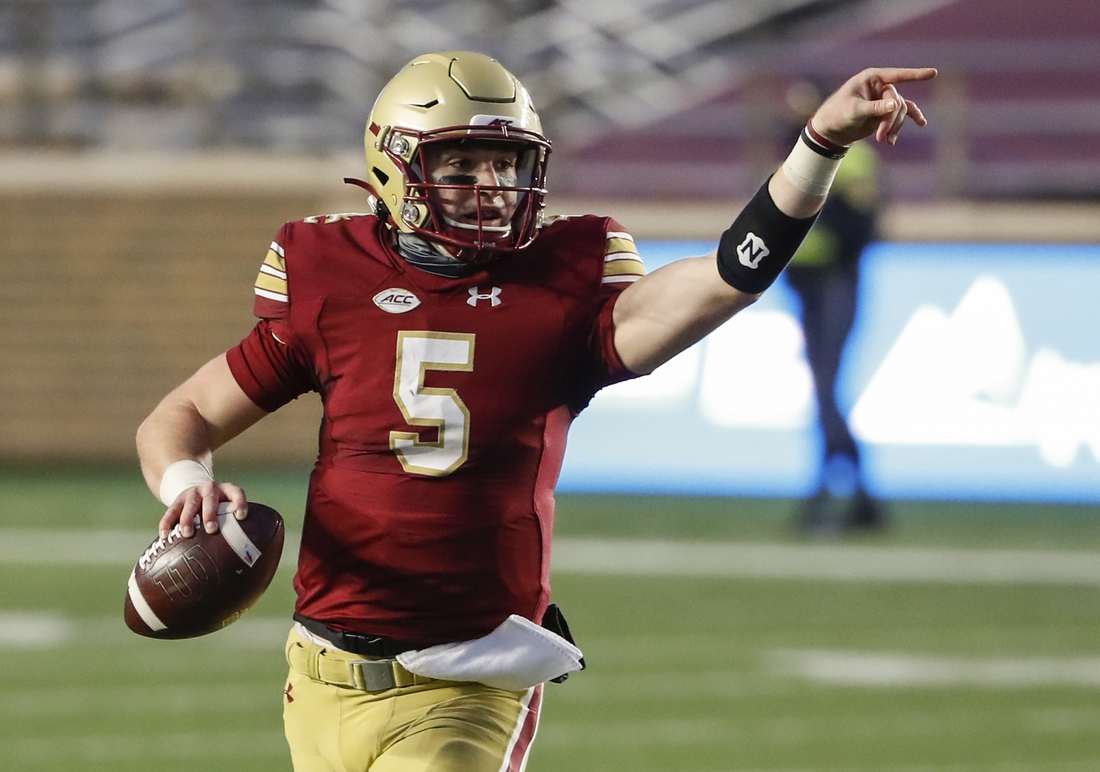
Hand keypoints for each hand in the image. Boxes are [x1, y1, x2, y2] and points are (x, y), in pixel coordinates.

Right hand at [158, 480, 247, 538]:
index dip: (239, 503)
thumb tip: (250, 557)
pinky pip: (170, 512)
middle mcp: (209, 489)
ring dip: (187, 519)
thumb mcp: (228, 507)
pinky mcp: (177, 500)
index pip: (237, 493)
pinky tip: (165, 536)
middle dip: (210, 514)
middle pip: (210, 499)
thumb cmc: (219, 508)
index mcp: (227, 490)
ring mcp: (192, 493)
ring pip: (189, 505)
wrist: (196, 489)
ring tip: (187, 534)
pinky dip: (166, 524)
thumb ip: (237, 525)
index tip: (241, 516)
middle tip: (211, 529)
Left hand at [811, 67, 937, 146]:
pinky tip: (922, 123)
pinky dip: (910, 119)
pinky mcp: (885, 111)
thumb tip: (895, 105)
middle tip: (880, 138)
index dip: (915, 75)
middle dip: (890, 121)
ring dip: (895, 126)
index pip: (896, 75)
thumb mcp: (854, 111)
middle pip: (897, 101)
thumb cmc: (837, 115)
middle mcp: (879, 86)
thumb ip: (874, 108)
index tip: (934, 73)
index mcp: (871, 78)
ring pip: (900, 110)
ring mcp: (884, 99)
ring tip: (886, 141)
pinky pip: (903, 112)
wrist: (831, 131)